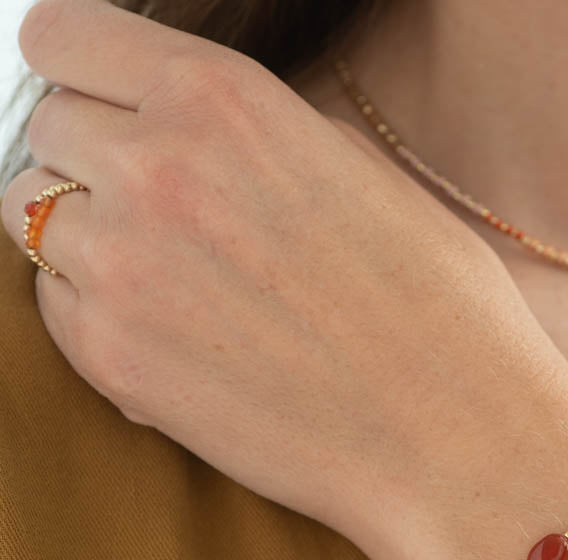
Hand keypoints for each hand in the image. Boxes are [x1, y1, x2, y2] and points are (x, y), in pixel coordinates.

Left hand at [1, 0, 567, 559]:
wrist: (457, 443)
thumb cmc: (443, 314)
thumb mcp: (367, 177)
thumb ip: (261, 135)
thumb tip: (196, 131)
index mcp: (224, 103)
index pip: (62, 40)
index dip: (83, 75)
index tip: (106, 109)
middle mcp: (155, 170)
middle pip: (49, 131)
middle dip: (96, 164)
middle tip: (168, 220)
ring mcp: (123, 270)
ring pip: (38, 223)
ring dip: (95, 245)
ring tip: (182, 289)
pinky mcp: (114, 362)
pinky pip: (59, 310)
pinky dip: (102, 318)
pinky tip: (184, 343)